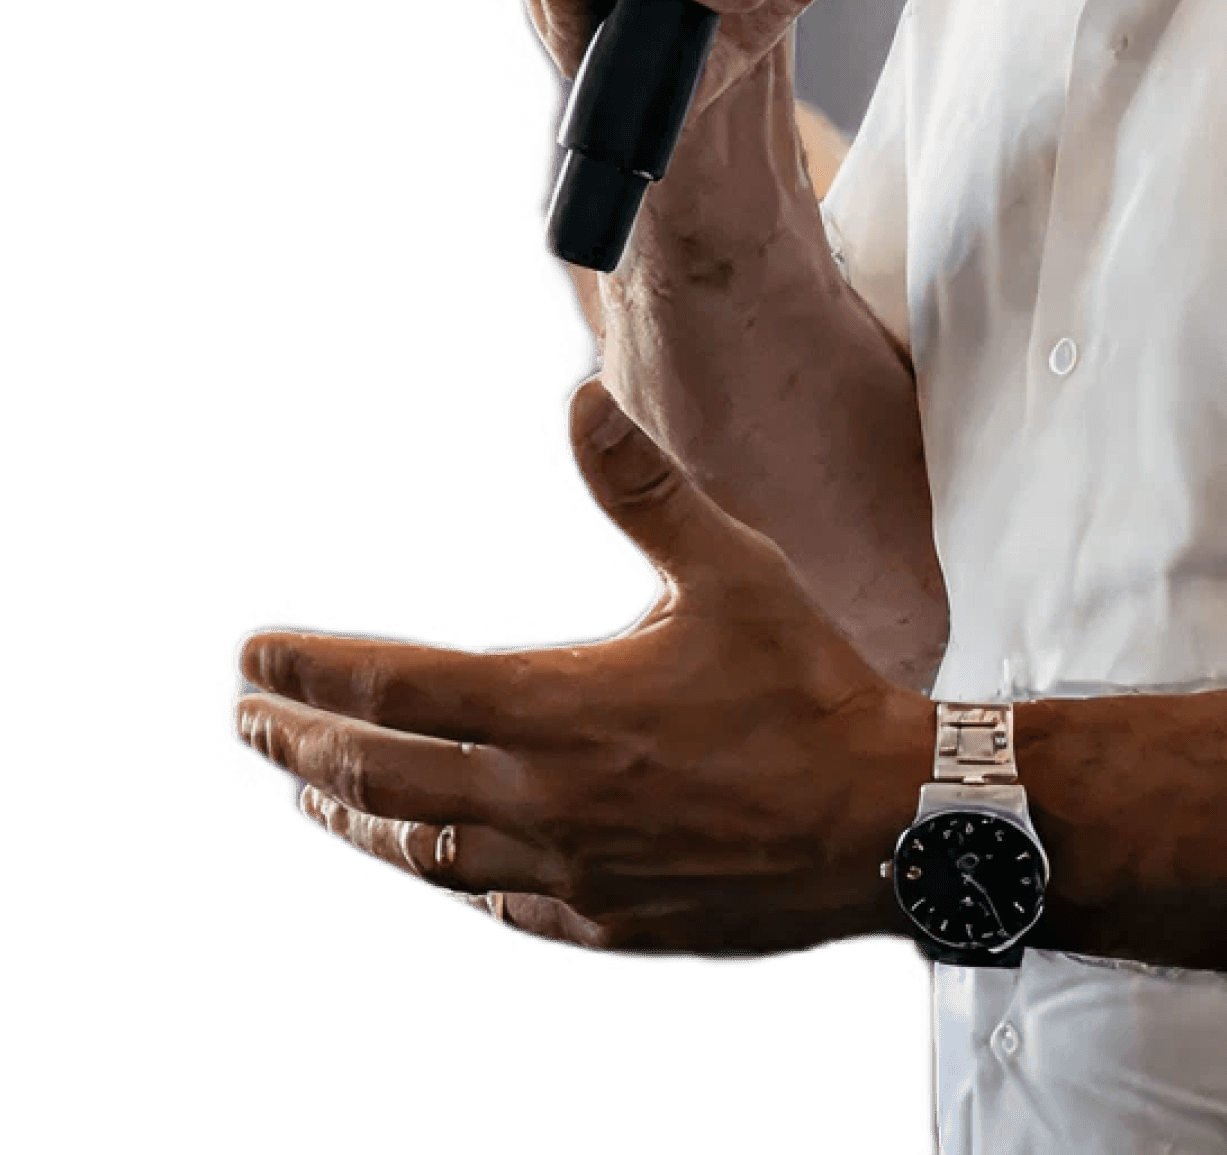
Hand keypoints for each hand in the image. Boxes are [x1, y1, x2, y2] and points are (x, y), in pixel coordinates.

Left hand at [230, 382, 931, 957]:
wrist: (880, 822)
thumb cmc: (810, 687)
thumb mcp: (732, 570)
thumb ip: (645, 490)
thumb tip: (585, 401)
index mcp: (560, 710)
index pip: (396, 690)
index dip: (314, 672)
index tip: (253, 658)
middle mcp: (544, 802)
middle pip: (382, 777)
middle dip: (300, 747)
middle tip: (250, 724)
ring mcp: (569, 874)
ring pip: (423, 851)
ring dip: (357, 816)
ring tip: (315, 796)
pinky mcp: (604, 922)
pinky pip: (493, 904)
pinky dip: (444, 872)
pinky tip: (436, 858)